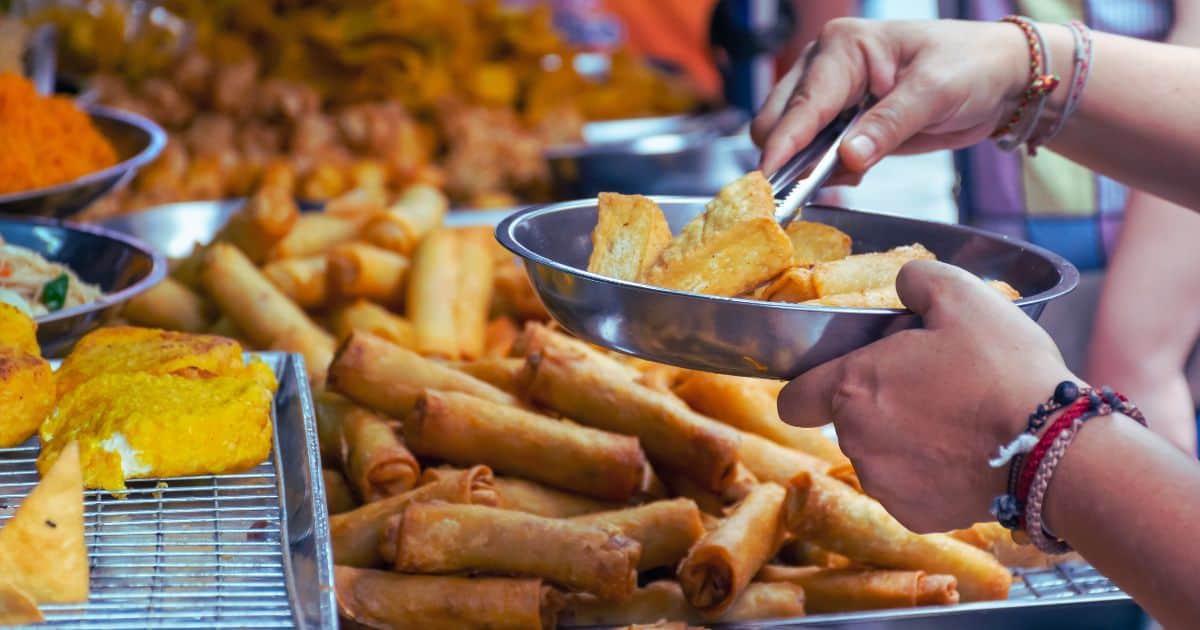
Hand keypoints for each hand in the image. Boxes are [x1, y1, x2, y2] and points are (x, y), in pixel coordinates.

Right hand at [752, 18, 1032, 175]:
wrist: (1000, 78)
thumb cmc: (972, 66)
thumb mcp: (936, 92)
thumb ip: (889, 124)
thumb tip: (847, 157)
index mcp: (843, 47)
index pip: (803, 102)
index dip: (785, 143)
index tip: (769, 178)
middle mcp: (824, 66)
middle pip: (777, 120)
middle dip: (789, 156)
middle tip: (816, 185)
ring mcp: (828, 95)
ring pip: (788, 139)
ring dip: (806, 165)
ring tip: (854, 171)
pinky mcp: (839, 122)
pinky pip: (812, 154)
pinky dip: (825, 169)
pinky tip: (858, 167)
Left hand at [777, 261, 1078, 532]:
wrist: (1054, 450)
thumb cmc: (1004, 370)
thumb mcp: (963, 296)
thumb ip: (917, 280)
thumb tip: (904, 285)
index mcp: (853, 387)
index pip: (796, 397)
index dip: (814, 383)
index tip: (846, 376)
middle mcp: (856, 441)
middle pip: (848, 418)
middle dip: (878, 400)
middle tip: (931, 382)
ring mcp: (884, 483)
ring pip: (877, 454)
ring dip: (902, 437)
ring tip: (957, 418)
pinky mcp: (915, 515)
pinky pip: (908, 487)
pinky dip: (928, 472)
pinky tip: (967, 453)